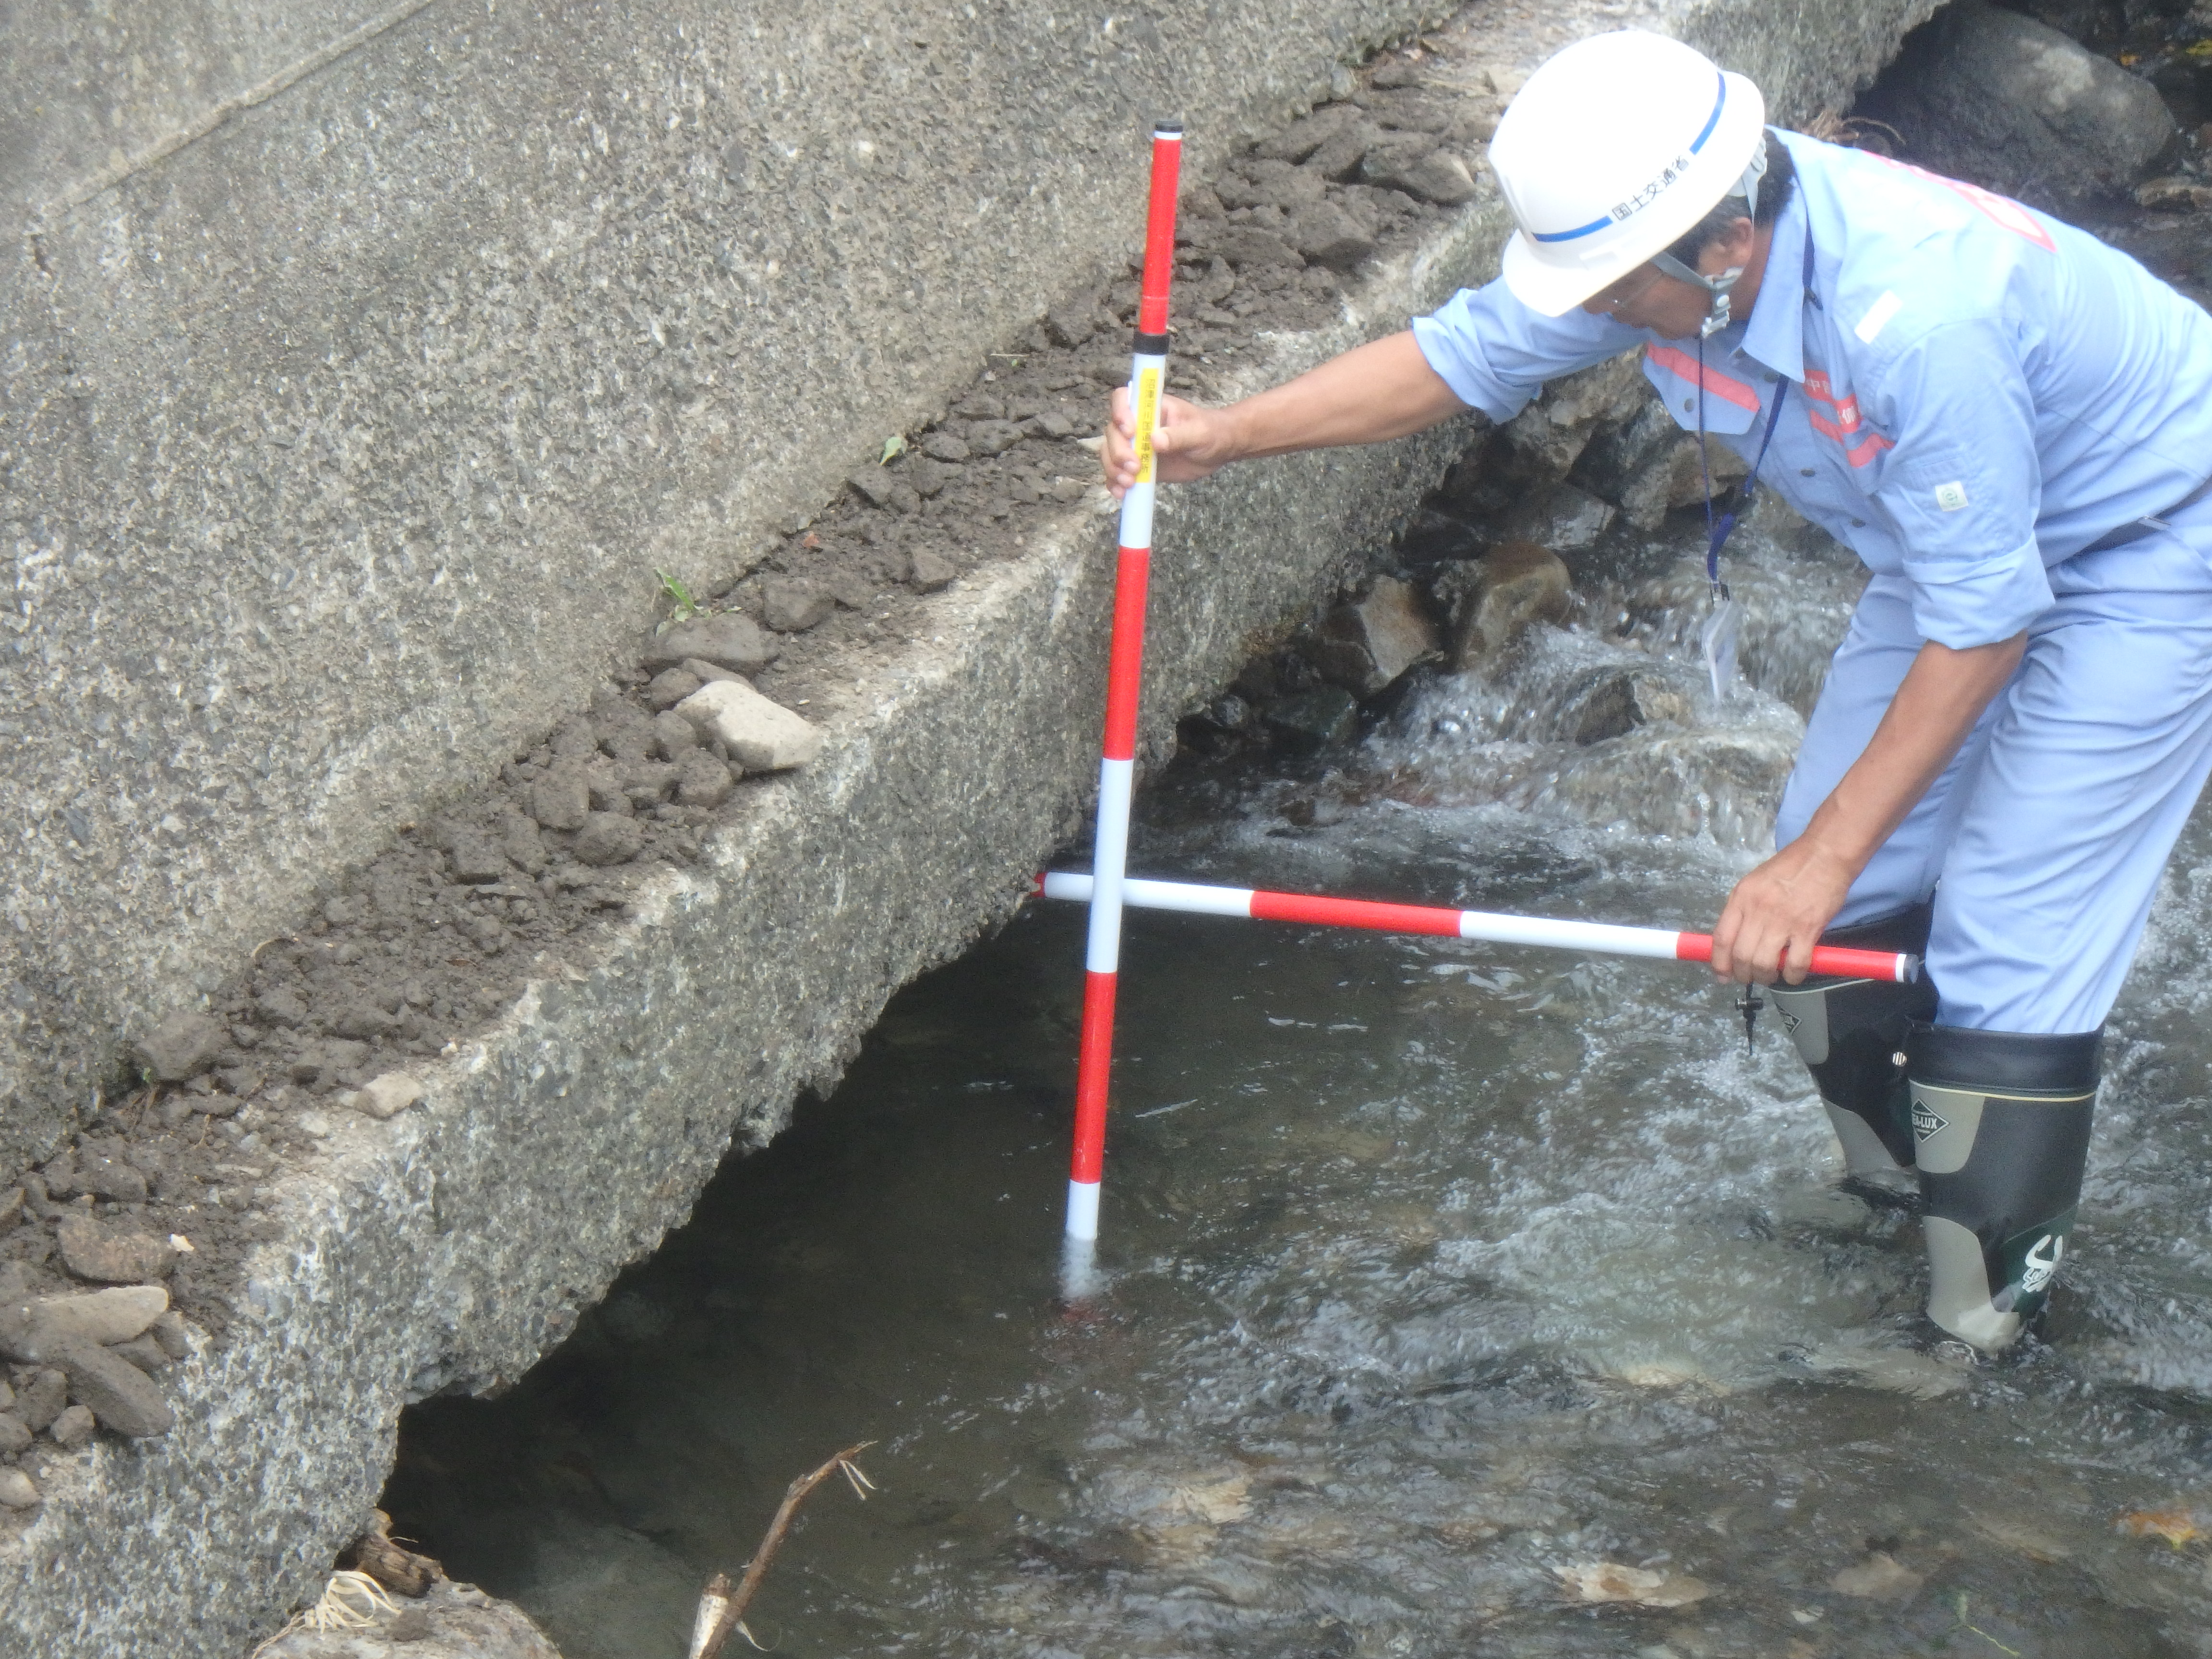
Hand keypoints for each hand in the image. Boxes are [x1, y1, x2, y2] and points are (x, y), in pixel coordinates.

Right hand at [1100, 386, 1239, 498]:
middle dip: (1118, 451)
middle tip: (1135, 467)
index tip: (1131, 432)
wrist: (1217, 450)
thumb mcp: (1198, 432)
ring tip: (1129, 482)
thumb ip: (1178, 436)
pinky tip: (1122, 494)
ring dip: (1114, 469)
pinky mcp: (1139, 466)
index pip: (1123, 399)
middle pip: (1112, 432)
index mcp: (1151, 407)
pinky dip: (1115, 484)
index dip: (1119, 412)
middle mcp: (1138, 425)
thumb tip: (1155, 441)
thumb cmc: (1209, 432)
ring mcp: (1136, 446)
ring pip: (1110, 454)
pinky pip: (1118, 474)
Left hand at [1709, 837, 1857, 984]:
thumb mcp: (1755, 882)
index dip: (1719, 962)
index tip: (1721, 975)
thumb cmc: (1791, 866)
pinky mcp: (1808, 928)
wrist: (1824, 855)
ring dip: (1765, 976)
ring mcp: (1782, 921)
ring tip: (1770, 976)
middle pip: (1741, 955)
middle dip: (1743, 974)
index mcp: (1741, 898)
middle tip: (1749, 977)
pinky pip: (1795, 963)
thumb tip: (1735, 938)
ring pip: (1764, 963)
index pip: (1721, 938)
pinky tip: (1793, 975)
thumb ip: (1744, 908)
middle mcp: (1757, 910)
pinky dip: (1792, 975)